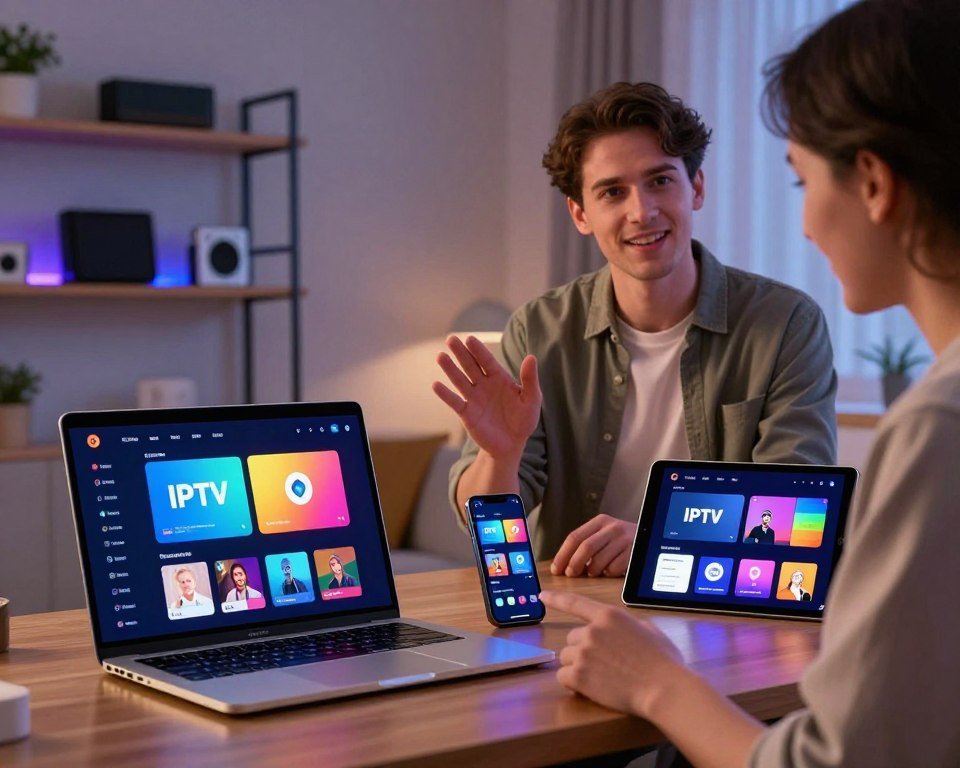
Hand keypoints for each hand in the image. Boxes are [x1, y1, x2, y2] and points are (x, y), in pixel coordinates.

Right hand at [432, 335, 540, 459]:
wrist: (511, 445)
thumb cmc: (523, 421)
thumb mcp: (532, 400)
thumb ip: (529, 380)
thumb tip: (531, 357)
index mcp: (499, 378)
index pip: (487, 361)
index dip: (479, 350)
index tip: (470, 339)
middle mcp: (484, 385)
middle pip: (470, 366)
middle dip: (461, 353)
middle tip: (451, 339)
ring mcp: (474, 398)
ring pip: (460, 380)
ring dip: (450, 369)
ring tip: (441, 356)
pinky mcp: (466, 413)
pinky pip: (454, 402)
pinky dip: (445, 394)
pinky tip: (436, 385)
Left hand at [538, 590, 684, 718]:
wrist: (663, 689)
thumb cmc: (663, 662)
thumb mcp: (650, 630)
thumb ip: (630, 625)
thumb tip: (626, 629)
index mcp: (609, 615)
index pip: (576, 603)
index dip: (556, 599)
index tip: (542, 595)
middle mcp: (592, 630)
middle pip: (571, 639)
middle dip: (583, 650)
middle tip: (604, 664)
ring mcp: (584, 652)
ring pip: (566, 657)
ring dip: (578, 667)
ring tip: (601, 677)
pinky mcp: (579, 675)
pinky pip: (563, 677)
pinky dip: (573, 684)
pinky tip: (591, 688)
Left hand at [550, 514, 635, 576]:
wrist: (651, 537)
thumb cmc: (621, 540)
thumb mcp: (604, 534)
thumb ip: (586, 543)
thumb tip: (563, 563)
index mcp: (600, 521)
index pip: (575, 537)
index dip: (562, 554)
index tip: (556, 569)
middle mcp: (612, 527)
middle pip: (585, 547)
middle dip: (574, 564)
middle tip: (571, 574)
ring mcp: (624, 539)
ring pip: (599, 560)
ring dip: (592, 571)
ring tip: (593, 573)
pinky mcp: (634, 552)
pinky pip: (614, 568)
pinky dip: (607, 573)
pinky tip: (609, 571)